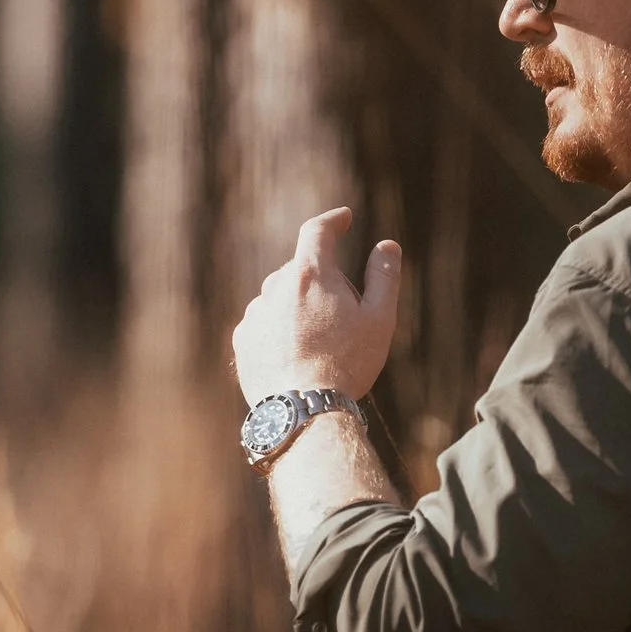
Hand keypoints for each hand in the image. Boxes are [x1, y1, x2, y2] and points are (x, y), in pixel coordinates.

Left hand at [232, 207, 401, 405]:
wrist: (303, 412)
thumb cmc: (347, 364)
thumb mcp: (379, 319)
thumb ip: (384, 277)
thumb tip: (387, 246)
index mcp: (310, 274)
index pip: (318, 231)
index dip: (332, 221)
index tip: (343, 219)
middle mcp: (275, 287)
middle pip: (302, 269)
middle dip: (323, 281)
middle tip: (345, 316)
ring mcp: (255, 314)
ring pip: (281, 297)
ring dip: (299, 306)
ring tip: (319, 345)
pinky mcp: (243, 340)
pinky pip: (265, 323)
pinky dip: (280, 329)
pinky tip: (297, 356)